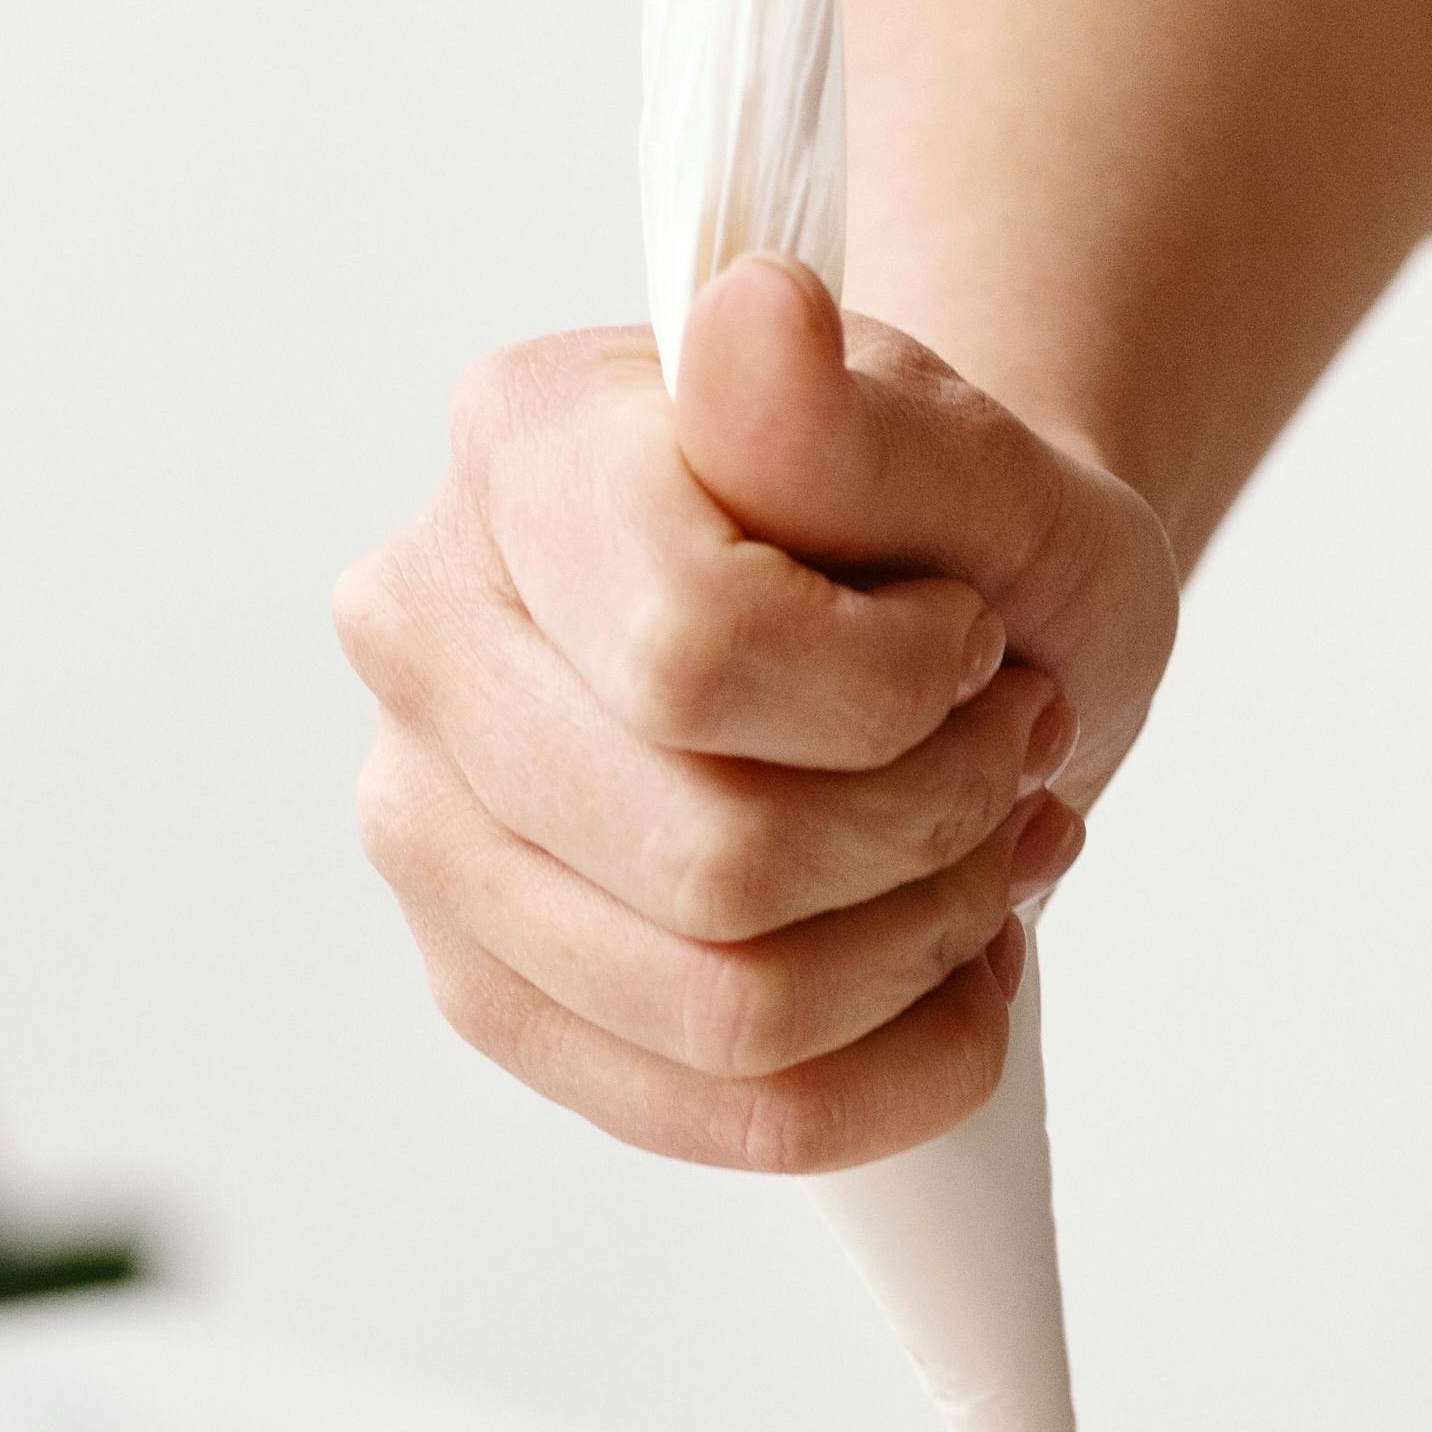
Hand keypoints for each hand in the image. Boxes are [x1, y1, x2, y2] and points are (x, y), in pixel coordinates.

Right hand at [336, 254, 1179, 1170]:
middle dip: (934, 826)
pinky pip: (709, 1111)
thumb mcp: (980, 454)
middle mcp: (421, 629)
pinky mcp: (485, 985)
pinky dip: (889, 1064)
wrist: (942, 626)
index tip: (972, 629)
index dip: (902, 686)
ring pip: (720, 1007)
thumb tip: (751, 319)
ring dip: (921, 943)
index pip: (697, 655)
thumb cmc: (951, 536)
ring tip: (983, 839)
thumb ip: (859, 412)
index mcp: (519, 448)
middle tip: (1010, 742)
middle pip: (714, 860)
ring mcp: (425, 824)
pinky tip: (946, 963)